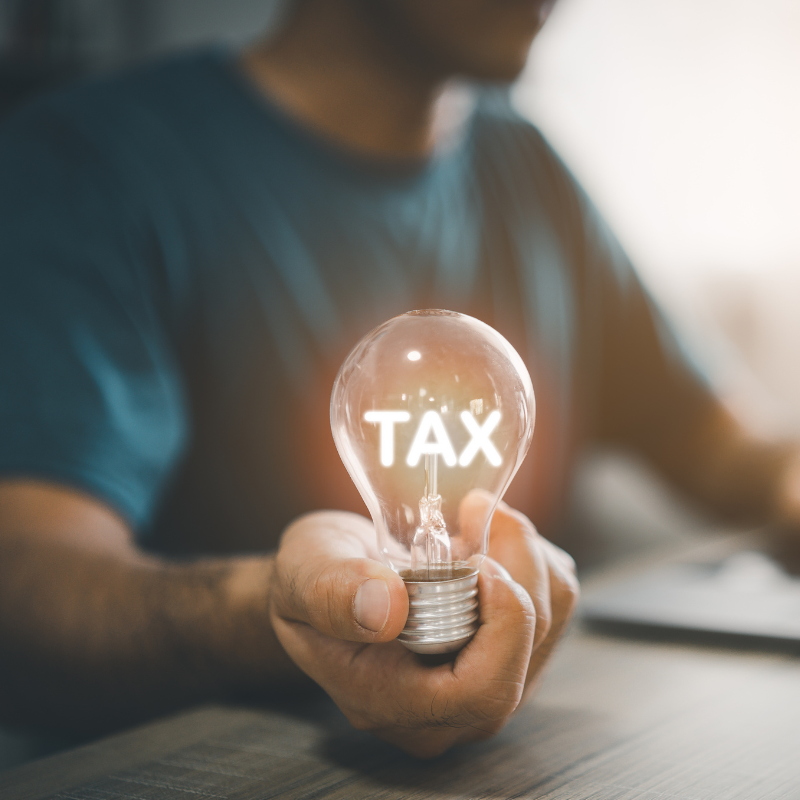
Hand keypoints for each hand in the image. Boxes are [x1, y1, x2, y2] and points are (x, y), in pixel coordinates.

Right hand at [269, 503, 577, 757]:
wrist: (325, 580)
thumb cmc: (310, 581)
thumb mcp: (303, 575)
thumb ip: (332, 593)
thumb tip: (387, 607)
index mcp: (393, 703)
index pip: (483, 690)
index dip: (502, 624)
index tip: (478, 557)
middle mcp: (448, 709)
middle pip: (528, 654)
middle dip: (519, 569)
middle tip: (478, 509)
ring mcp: (481, 681)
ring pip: (551, 625)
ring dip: (529, 557)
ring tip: (477, 518)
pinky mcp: (505, 653)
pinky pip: (552, 609)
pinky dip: (533, 561)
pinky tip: (486, 540)